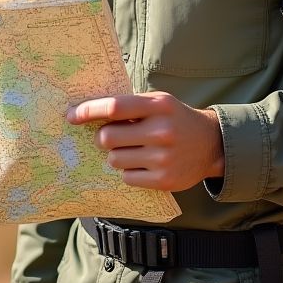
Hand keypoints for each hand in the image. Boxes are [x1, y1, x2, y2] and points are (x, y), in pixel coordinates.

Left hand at [67, 91, 224, 190]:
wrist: (210, 144)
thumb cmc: (175, 118)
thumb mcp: (158, 102)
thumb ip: (130, 105)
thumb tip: (89, 111)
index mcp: (158, 105)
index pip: (114, 107)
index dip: (88, 110)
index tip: (71, 114)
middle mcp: (161, 130)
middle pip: (108, 137)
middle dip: (102, 137)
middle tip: (111, 136)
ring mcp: (163, 157)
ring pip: (114, 159)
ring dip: (116, 155)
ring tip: (133, 150)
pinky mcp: (164, 180)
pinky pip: (127, 177)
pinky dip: (129, 171)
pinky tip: (143, 163)